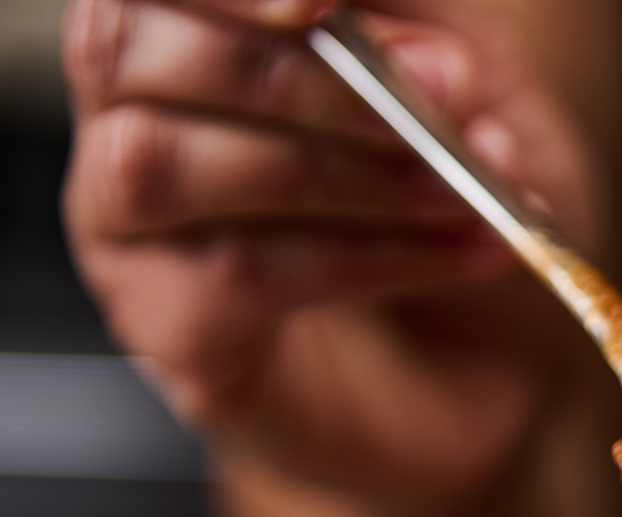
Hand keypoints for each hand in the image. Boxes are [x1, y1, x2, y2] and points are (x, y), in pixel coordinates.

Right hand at [63, 0, 602, 509]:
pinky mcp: (168, 330)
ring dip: (338, 168)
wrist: (496, 375)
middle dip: (307, 72)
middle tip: (446, 85)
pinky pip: (237, 274)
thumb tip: (421, 49)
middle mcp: (125, 115)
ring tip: (459, 186)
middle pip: (130, 50)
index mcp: (184, 29)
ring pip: (167, 164)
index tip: (327, 2)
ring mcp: (127, 231)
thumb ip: (424, 37)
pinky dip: (366, 256)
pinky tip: (458, 253)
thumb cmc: (467, 209)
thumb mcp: (474, 91)